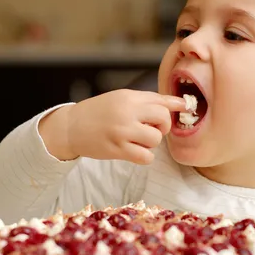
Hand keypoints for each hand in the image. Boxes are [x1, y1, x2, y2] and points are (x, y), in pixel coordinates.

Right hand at [39, 89, 185, 163]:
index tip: (184, 109)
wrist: (71, 127)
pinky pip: (146, 156)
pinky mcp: (117, 149)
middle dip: (162, 126)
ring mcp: (122, 131)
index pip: (161, 100)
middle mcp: (126, 112)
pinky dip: (144, 156)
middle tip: (150, 128)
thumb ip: (148, 100)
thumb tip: (179, 103)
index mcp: (129, 97)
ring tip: (137, 139)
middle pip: (164, 118)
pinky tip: (134, 150)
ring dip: (151, 142)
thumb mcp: (121, 98)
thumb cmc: (100, 112)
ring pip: (156, 139)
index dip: (175, 107)